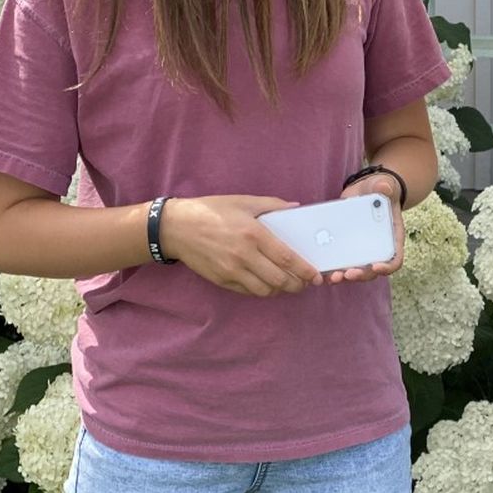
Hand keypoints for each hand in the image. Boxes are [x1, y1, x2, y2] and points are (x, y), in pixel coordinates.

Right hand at [160, 195, 322, 296]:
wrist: (177, 227)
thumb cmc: (212, 210)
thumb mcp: (243, 201)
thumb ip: (272, 205)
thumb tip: (296, 208)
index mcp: (253, 234)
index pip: (286, 258)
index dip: (304, 270)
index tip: (315, 275)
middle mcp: (244, 255)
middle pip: (279, 280)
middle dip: (297, 285)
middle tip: (304, 283)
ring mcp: (231, 270)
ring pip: (265, 290)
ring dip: (280, 289)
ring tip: (287, 284)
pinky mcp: (221, 280)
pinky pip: (248, 291)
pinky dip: (261, 290)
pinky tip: (267, 283)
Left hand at [325, 175, 406, 283]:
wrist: (365, 189)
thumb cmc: (380, 189)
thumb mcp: (384, 185)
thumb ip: (384, 187)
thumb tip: (383, 188)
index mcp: (392, 238)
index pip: (394, 259)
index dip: (387, 267)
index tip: (376, 267)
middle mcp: (378, 248)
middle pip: (372, 271)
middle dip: (360, 274)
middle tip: (348, 274)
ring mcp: (361, 250)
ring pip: (354, 270)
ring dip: (344, 276)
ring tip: (333, 276)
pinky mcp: (346, 247)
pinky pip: (339, 262)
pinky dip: (331, 268)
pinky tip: (321, 268)